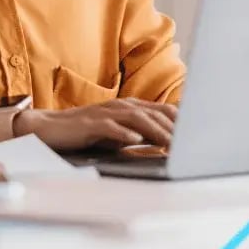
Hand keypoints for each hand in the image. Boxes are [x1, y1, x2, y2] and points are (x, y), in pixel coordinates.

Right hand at [13, 98, 175, 151]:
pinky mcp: (91, 123)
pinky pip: (111, 127)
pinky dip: (124, 133)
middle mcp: (121, 105)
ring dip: (155, 130)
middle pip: (153, 113)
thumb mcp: (116, 131)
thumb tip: (163, 141)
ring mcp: (106, 113)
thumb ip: (138, 132)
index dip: (181, 121)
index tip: (198, 132)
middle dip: (173, 128)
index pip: (162, 110)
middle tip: (190, 142)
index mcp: (129, 106)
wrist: (50, 127)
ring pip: (136, 118)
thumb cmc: (86, 131)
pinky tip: (135, 140)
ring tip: (170, 142)